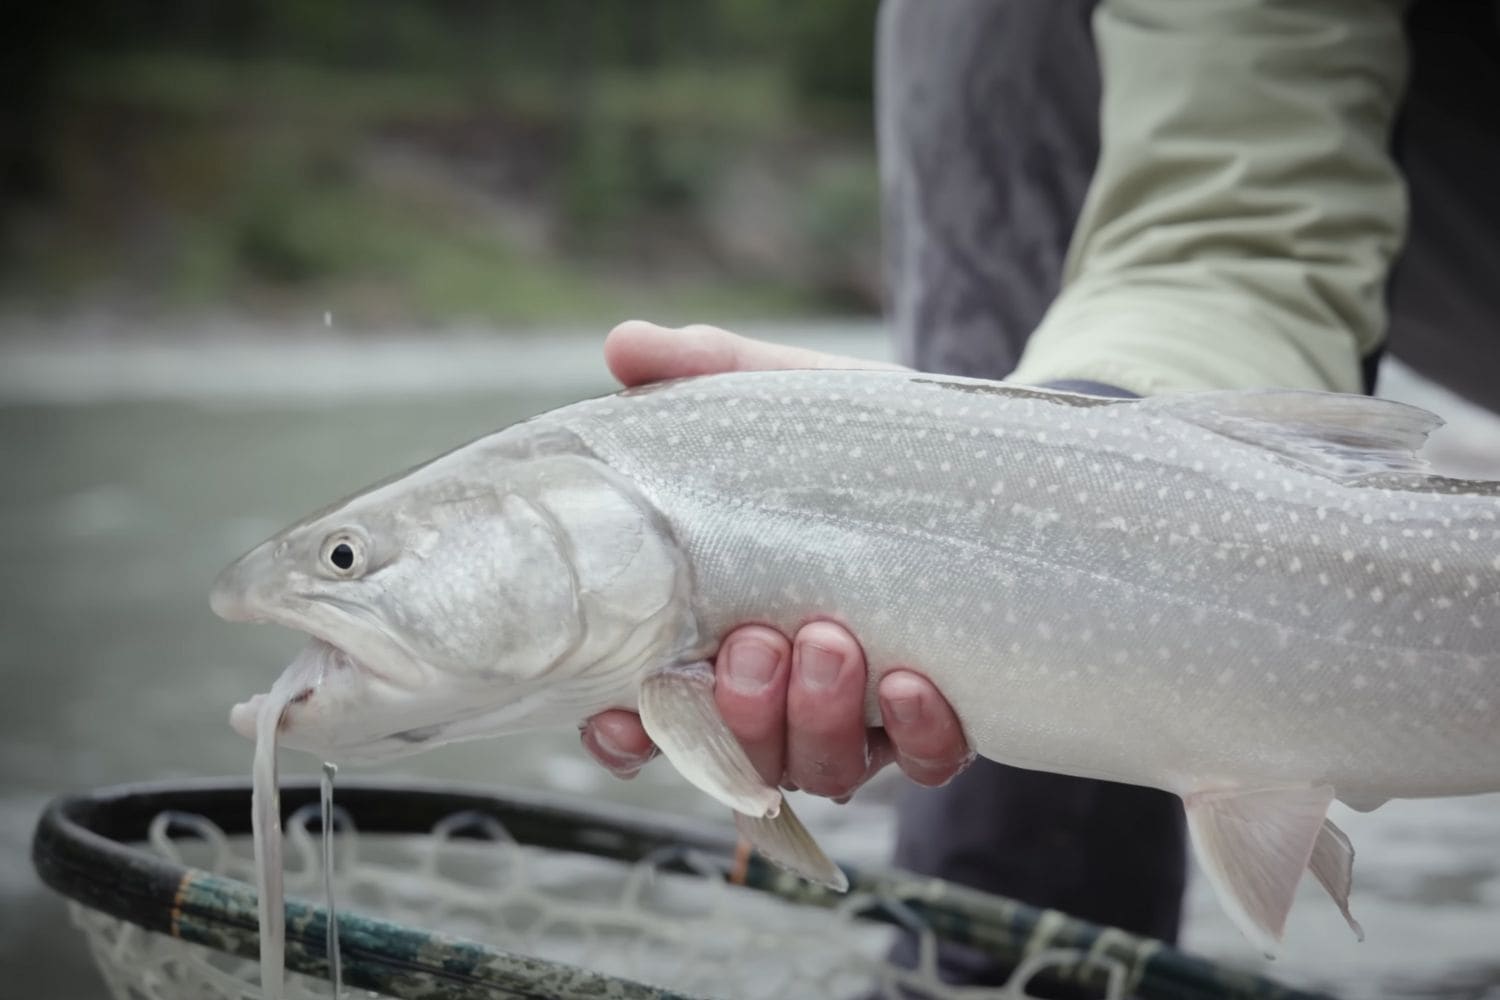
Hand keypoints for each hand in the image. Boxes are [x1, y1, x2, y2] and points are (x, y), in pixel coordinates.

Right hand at [581, 321, 972, 797]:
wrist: (972, 452)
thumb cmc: (852, 439)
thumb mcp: (777, 398)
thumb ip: (700, 373)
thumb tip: (625, 347)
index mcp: (720, 636)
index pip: (653, 720)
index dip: (625, 737)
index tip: (618, 719)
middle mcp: (783, 696)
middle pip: (739, 755)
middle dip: (740, 712)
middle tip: (756, 643)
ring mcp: (861, 716)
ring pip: (824, 769)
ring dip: (816, 720)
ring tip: (829, 641)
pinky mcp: (941, 717)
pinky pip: (927, 761)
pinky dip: (918, 735)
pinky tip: (910, 681)